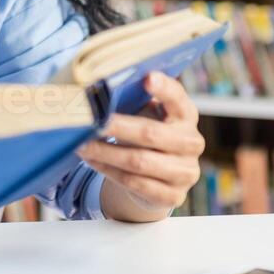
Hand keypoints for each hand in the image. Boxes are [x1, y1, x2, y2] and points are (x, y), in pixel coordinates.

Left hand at [76, 72, 204, 222]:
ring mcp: (185, 171)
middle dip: (116, 127)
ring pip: (139, 161)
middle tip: (91, 122)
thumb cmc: (148, 133)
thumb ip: (134, 101)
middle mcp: (191, 142)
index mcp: (185, 115)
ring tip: (82, 145)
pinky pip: (135, 183)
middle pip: (150, 133)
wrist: (160, 177)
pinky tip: (92, 161)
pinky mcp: (173, 195)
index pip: (178, 98)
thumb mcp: (147, 114)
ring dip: (105, 152)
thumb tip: (98, 93)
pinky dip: (109, 170)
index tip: (147, 78)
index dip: (164, 88)